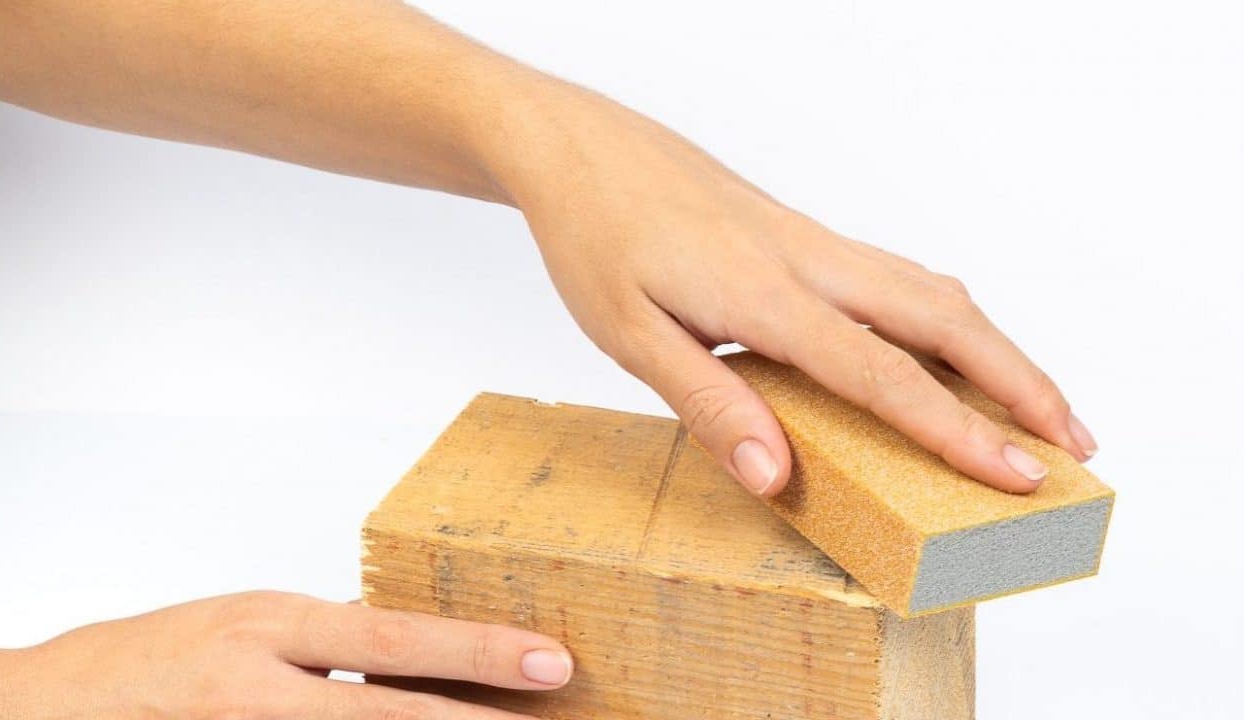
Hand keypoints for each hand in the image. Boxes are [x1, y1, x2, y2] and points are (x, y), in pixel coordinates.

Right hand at [0, 591, 572, 718]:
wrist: (49, 708)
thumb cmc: (161, 657)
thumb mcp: (251, 625)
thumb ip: (329, 644)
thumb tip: (421, 659)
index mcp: (270, 626)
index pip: (395, 638)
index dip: (478, 650)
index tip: (551, 660)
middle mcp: (258, 687)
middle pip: (387, 714)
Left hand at [492, 84, 1097, 495]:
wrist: (583, 149)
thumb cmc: (597, 238)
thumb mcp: (629, 336)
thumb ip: (708, 403)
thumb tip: (775, 476)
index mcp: (765, 296)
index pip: (884, 375)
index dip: (958, 431)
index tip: (1020, 476)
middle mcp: (808, 262)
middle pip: (944, 318)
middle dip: (1019, 381)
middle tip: (1074, 442)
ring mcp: (812, 242)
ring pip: (931, 291)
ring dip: (994, 348)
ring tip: (1034, 404)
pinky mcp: (804, 236)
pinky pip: (898, 279)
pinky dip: (947, 320)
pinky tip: (949, 350)